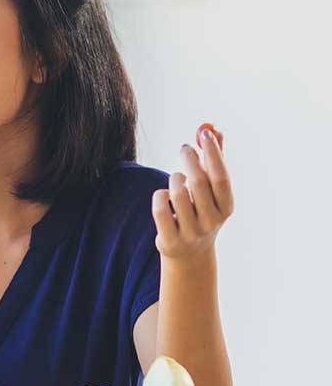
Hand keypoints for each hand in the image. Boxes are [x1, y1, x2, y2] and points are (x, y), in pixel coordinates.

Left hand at [152, 125, 234, 260]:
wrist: (190, 254)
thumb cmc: (201, 212)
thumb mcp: (212, 192)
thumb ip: (214, 162)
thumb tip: (215, 131)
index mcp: (226, 208)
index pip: (221, 178)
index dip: (214, 154)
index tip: (206, 133)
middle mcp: (212, 222)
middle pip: (199, 183)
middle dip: (190, 159)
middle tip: (185, 148)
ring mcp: (191, 232)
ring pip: (177, 193)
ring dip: (174, 179)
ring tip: (177, 180)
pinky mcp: (170, 239)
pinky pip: (160, 207)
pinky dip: (159, 195)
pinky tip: (164, 196)